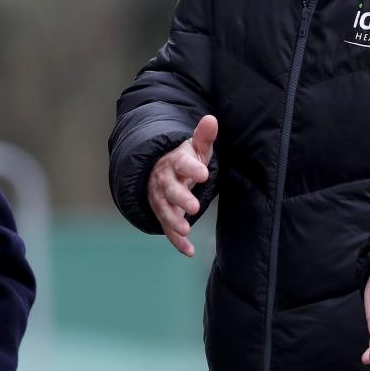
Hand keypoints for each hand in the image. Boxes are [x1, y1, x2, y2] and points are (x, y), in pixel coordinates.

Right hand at [146, 115, 217, 256]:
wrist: (158, 172)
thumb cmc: (183, 160)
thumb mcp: (194, 148)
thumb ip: (203, 137)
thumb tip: (211, 119)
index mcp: (174, 162)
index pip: (182, 163)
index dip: (192, 168)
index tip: (204, 173)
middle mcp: (164, 181)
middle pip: (170, 189)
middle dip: (181, 198)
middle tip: (194, 206)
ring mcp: (161, 199)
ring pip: (165, 210)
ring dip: (174, 221)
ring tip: (186, 229)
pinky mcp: (163, 215)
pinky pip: (168, 229)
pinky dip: (177, 241)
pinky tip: (189, 250)